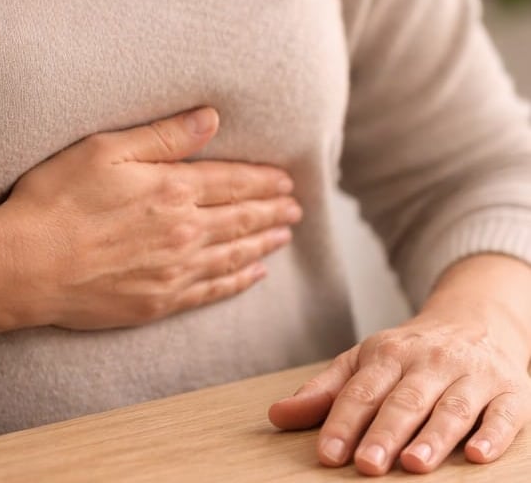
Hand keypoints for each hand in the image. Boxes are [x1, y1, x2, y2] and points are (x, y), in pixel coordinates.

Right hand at [0, 107, 301, 329]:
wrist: (27, 265)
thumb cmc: (57, 200)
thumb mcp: (106, 150)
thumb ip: (164, 137)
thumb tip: (211, 119)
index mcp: (173, 190)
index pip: (232, 183)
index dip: (262, 181)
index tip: (285, 181)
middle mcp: (184, 232)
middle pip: (241, 219)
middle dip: (272, 211)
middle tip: (296, 208)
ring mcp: (174, 271)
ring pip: (234, 255)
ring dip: (263, 244)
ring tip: (285, 236)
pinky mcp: (159, 302)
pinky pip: (212, 291)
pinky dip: (238, 282)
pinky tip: (255, 276)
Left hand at [268, 255, 530, 474]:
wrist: (475, 319)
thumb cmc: (409, 353)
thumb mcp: (363, 361)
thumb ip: (324, 391)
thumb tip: (276, 416)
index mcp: (388, 355)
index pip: (361, 391)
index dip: (342, 422)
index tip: (327, 455)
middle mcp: (429, 362)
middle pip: (404, 400)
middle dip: (384, 433)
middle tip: (367, 465)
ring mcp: (472, 375)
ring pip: (452, 408)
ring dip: (433, 437)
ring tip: (413, 465)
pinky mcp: (510, 391)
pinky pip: (504, 414)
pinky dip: (493, 434)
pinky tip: (479, 456)